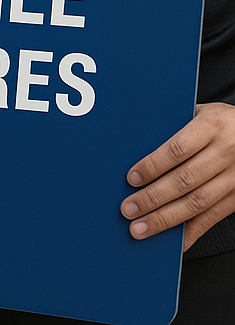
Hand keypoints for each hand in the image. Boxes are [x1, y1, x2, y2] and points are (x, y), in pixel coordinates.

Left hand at [121, 102, 234, 249]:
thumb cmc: (223, 121)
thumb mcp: (200, 112)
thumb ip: (174, 126)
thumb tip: (135, 143)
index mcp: (211, 125)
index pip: (176, 149)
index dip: (153, 166)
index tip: (131, 179)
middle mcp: (226, 152)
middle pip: (184, 180)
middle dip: (152, 198)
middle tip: (128, 209)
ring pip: (197, 203)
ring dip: (166, 219)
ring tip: (142, 227)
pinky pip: (214, 217)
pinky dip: (192, 232)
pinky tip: (174, 240)